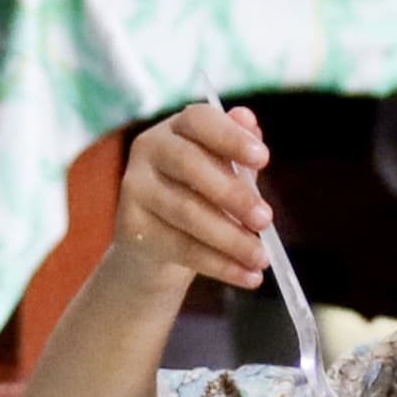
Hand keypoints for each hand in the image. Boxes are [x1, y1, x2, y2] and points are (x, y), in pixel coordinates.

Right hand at [108, 102, 277, 290]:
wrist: (159, 242)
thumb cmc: (202, 196)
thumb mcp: (226, 172)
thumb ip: (239, 152)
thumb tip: (250, 120)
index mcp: (177, 127)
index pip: (200, 120)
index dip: (231, 137)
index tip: (264, 158)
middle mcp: (148, 148)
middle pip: (190, 165)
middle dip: (233, 194)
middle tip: (266, 220)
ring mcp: (134, 186)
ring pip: (186, 212)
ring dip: (230, 238)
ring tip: (261, 257)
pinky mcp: (130, 226)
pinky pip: (180, 246)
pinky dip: (219, 264)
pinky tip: (246, 276)